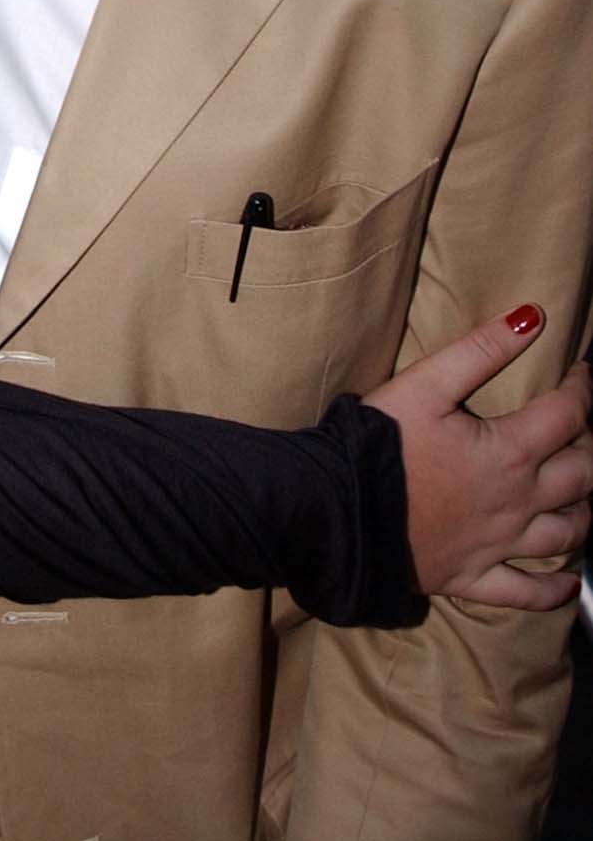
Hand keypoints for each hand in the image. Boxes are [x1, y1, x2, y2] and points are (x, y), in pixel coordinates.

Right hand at [364, 305, 592, 606]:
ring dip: (586, 512)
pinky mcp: (474, 577)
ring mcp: (499, 544)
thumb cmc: (380, 441)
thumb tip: (533, 316)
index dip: (583, 389)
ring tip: (584, 495)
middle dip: (592, 448)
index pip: (567, 415)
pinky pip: (526, 591)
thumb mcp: (426, 383)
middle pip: (582, 477)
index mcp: (509, 451)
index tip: (584, 373)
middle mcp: (518, 502)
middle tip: (583, 430)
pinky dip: (552, 590)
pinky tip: (566, 582)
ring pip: (567, 534)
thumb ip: (482, 349)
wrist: (340, 509)